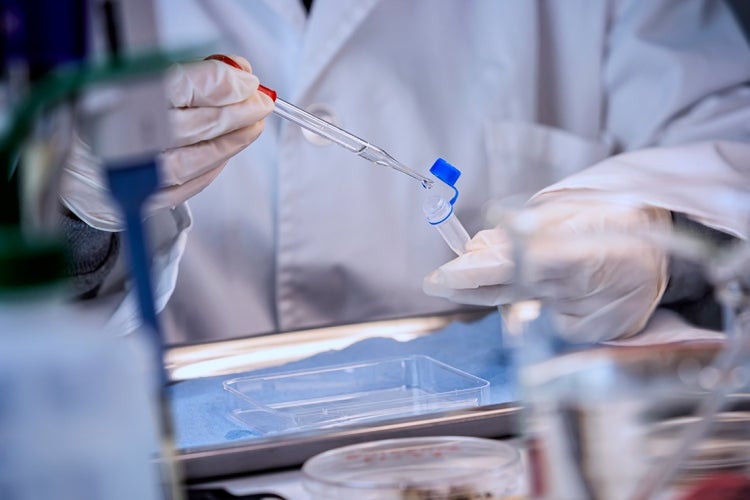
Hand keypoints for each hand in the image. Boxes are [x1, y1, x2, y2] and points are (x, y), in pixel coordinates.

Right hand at [60, 55, 273, 230]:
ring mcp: (139, 173)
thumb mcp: (139, 83)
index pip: (184, 87)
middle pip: (201, 123)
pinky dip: (216, 163)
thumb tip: (237, 73)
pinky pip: (194, 182)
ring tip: (252, 126)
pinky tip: (227, 149)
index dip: (224, 83)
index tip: (248, 81)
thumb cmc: (106, 118)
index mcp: (119, 99)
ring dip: (235, 139)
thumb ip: (187, 78)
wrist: (71, 167)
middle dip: (240, 111)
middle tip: (260, 103)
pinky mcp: (147, 198)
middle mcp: (128, 138)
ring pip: (203, 156)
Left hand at [423, 192, 671, 341]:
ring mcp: (590, 320)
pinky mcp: (592, 337)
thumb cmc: (609, 223)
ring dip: (508, 293)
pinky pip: (544, 324)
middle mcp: (586, 292)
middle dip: (472, 286)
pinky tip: (556, 293)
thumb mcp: (564, 212)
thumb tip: (474, 249)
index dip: (474, 274)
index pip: (516, 266)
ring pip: (524, 309)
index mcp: (582, 251)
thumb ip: (518, 233)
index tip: (439, 278)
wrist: (662, 252)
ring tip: (535, 270)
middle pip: (510, 292)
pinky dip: (537, 308)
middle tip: (441, 280)